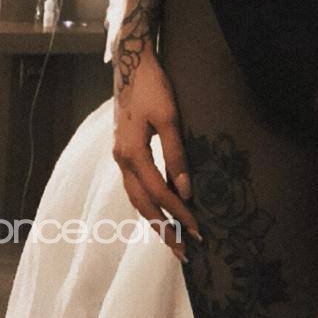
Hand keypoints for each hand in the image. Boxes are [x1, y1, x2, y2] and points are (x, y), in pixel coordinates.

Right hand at [112, 50, 200, 263]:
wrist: (131, 65)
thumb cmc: (153, 87)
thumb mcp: (169, 117)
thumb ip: (176, 154)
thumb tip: (186, 191)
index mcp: (133, 154)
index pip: (159, 193)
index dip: (178, 213)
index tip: (197, 230)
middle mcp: (122, 160)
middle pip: (142, 205)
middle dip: (163, 229)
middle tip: (183, 252)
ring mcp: (120, 156)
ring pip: (136, 198)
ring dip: (153, 219)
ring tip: (172, 238)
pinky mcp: (123, 150)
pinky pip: (134, 186)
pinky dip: (146, 202)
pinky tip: (158, 208)